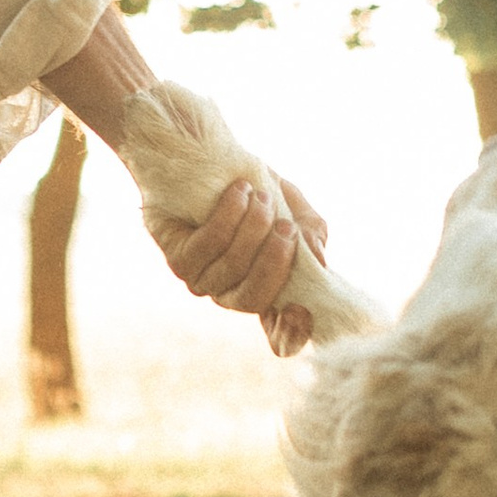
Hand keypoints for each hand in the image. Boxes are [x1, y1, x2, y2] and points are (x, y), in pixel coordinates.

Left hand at [154, 173, 330, 358]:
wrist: (209, 163)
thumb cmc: (259, 190)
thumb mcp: (295, 208)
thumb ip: (311, 233)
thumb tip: (316, 259)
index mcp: (265, 290)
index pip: (278, 333)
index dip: (291, 334)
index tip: (302, 312)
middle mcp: (232, 293)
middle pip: (254, 298)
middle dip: (275, 260)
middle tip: (286, 226)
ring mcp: (203, 280)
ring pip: (232, 267)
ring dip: (253, 229)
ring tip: (261, 196)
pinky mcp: (180, 260)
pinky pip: (208, 245)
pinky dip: (228, 217)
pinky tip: (238, 193)